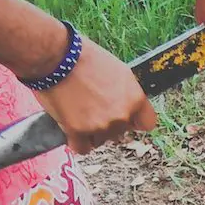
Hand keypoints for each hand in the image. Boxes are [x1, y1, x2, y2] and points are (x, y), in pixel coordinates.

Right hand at [32, 37, 157, 154]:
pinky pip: (82, 148)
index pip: (147, 123)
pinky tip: (71, 126)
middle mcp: (121, 115)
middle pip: (120, 132)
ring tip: (78, 110)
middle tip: (92, 106)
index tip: (126, 118)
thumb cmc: (84, 57)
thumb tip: (128, 107)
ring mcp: (101, 125)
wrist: (56, 57)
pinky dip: (76, 140)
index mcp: (135, 98)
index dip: (135, 120)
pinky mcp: (78, 132)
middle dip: (109, 124)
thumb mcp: (118, 71)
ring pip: (101, 140)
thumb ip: (127, 93)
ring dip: (91, 132)